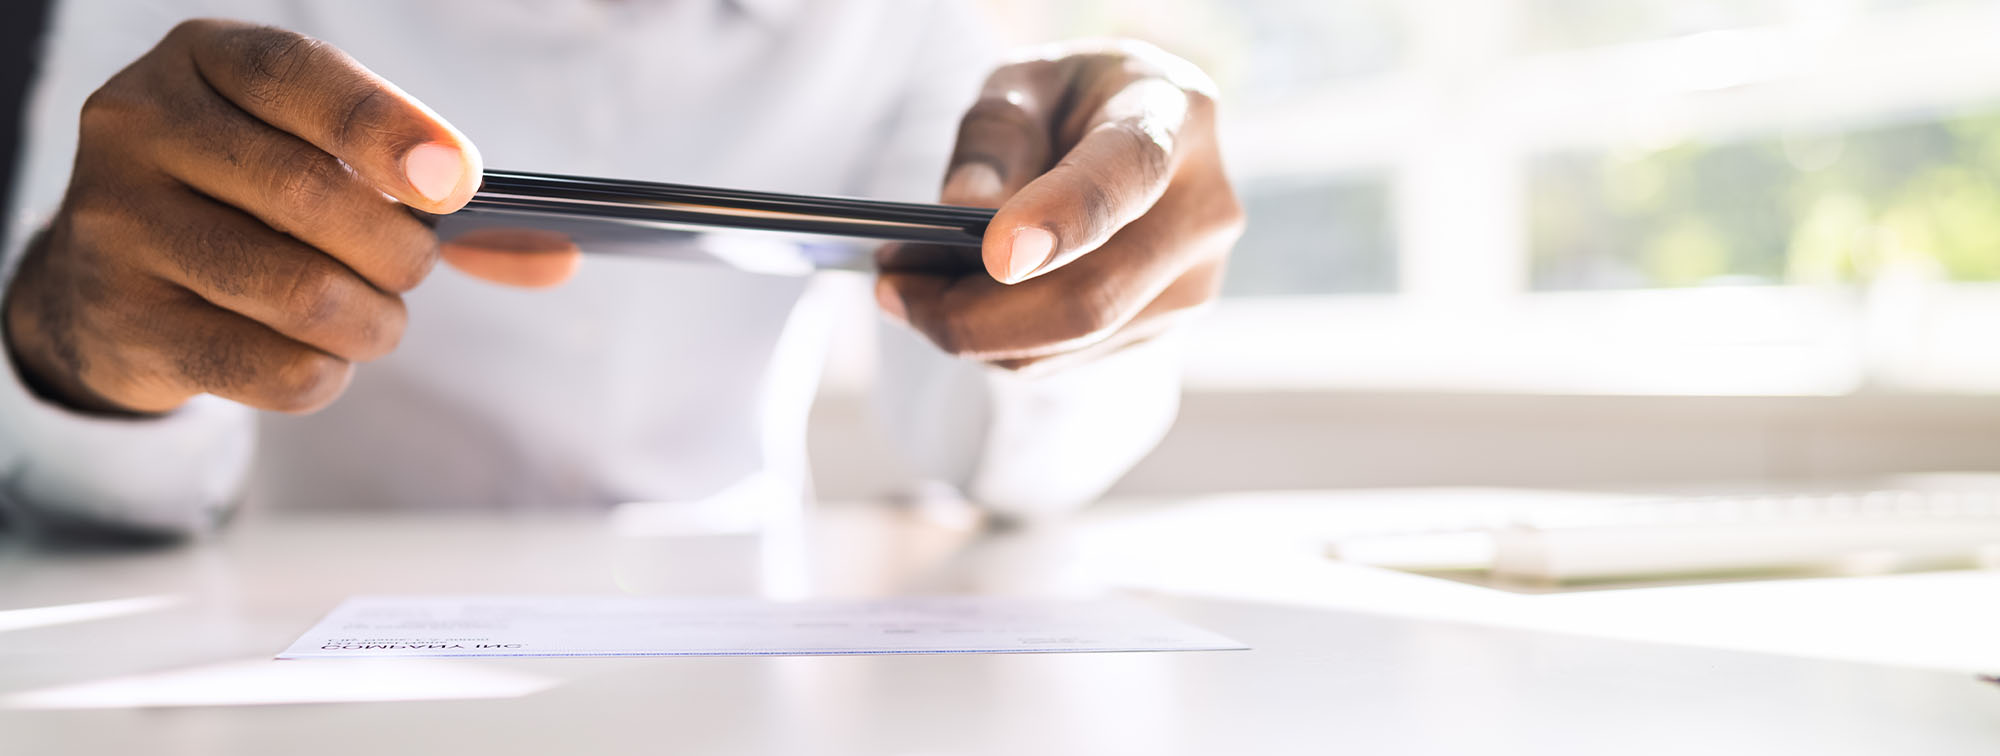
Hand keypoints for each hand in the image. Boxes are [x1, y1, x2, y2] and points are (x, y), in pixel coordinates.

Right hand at [1, 20, 541, 414]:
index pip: (299, 77)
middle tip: (411, 266)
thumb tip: (555, 254)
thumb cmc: (249, 204)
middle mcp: (140, 126)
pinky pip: (272, 367)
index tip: (460, 184)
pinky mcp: (123, 322)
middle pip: (313, 196)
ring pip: (302, 294)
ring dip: (374, 323)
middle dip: (399, 251)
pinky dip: (325, 374)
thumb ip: (428, 189)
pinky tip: (317, 355)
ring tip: (372, 319)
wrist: (106, 284)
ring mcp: (117, 225)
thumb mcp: (319, 156)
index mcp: (204, 59)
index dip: (389, 129)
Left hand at [876, 40, 1244, 370]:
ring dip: (972, 331)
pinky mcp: (1158, 329)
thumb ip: (994, 135)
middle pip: (1091, 297)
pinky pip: (1062, 359)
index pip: (1125, 175)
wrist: (1138, 134)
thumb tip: (966, 211)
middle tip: (891, 289)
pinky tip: (953, 303)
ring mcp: (1190, 283)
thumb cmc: (1074, 101)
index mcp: (1173, 115)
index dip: (1064, 220)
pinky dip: (995, 343)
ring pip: (1068, 343)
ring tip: (905, 286)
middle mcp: (1202, 210)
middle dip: (976, 311)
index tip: (994, 253)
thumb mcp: (1025, 83)